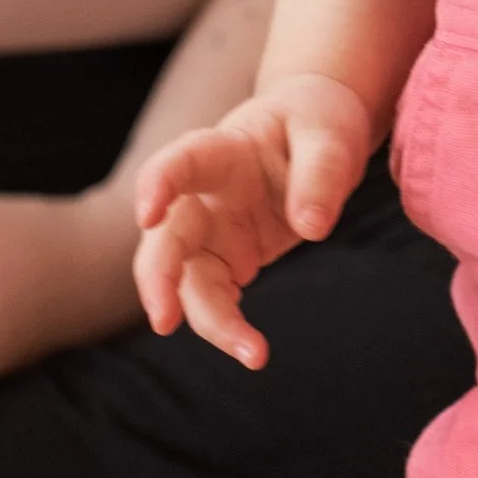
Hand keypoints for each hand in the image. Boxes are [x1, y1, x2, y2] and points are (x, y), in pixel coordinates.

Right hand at [132, 76, 373, 366]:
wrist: (314, 136)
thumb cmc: (315, 122)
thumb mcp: (330, 134)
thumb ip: (321, 173)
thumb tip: (311, 227)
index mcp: (222, 151)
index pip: (180, 162)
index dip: (158, 185)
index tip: (147, 215)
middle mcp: (203, 195)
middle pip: (168, 236)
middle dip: (158, 278)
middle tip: (164, 320)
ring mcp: (211, 230)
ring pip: (187, 279)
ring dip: (206, 320)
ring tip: (253, 355)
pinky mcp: (227, 258)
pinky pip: (215, 297)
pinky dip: (228, 326)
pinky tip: (253, 350)